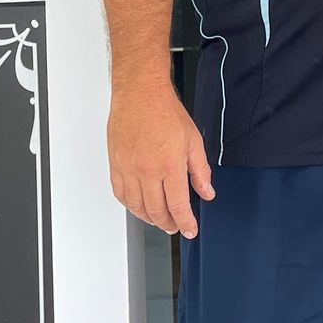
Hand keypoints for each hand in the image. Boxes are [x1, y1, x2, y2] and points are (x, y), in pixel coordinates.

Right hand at [107, 80, 213, 237]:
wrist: (140, 93)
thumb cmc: (165, 112)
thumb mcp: (193, 141)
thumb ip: (200, 170)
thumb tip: (207, 191)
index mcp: (169, 166)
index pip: (178, 206)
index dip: (185, 222)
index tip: (190, 229)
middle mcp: (147, 171)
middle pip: (156, 211)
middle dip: (168, 224)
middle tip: (175, 226)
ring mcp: (128, 169)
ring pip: (137, 206)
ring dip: (149, 218)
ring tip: (159, 220)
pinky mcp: (115, 164)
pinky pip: (120, 194)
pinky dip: (130, 205)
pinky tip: (138, 206)